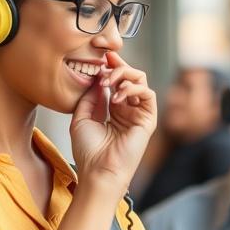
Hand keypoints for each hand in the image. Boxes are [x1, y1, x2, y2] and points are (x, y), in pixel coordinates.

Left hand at [70, 52, 156, 188]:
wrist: (98, 171)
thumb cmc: (88, 151)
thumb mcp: (81, 117)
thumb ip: (90, 96)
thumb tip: (98, 77)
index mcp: (114, 109)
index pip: (117, 81)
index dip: (111, 66)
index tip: (101, 57)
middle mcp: (129, 110)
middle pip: (130, 76)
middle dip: (118, 66)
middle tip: (104, 66)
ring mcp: (139, 114)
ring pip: (140, 81)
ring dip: (124, 75)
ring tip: (108, 81)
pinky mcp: (148, 120)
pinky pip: (148, 93)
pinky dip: (133, 88)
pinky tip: (117, 96)